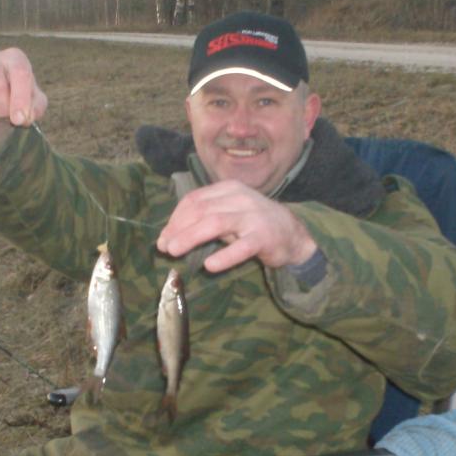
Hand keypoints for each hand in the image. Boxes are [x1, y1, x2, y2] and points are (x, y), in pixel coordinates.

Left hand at [157, 180, 317, 272]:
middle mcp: (239, 198)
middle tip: (165, 247)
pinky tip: (209, 266)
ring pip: (215, 223)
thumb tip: (169, 236)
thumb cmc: (252, 224)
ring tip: (174, 251)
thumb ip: (203, 219)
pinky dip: (224, 256)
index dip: (175, 219)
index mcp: (228, 189)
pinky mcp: (263, 237)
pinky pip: (241, 247)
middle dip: (178, 229)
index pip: (194, 200)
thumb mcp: (228, 214)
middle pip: (200, 210)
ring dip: (191, 237)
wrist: (291, 233)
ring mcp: (252, 217)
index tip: (163, 238)